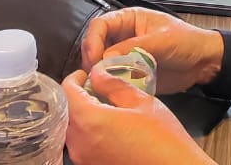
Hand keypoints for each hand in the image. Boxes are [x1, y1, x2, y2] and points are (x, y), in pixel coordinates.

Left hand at [63, 69, 213, 164]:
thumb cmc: (164, 138)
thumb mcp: (142, 102)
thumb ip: (113, 85)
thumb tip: (96, 74)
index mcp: (90, 121)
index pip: (67, 90)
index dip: (75, 78)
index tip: (85, 74)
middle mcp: (80, 143)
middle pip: (66, 111)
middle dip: (77, 97)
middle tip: (95, 89)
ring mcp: (84, 159)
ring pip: (72, 129)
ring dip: (82, 116)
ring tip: (104, 109)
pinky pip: (81, 145)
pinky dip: (89, 133)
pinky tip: (109, 130)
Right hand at [80, 7, 225, 91]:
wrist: (204, 63)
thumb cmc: (186, 42)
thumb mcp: (161, 41)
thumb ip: (133, 48)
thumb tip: (106, 59)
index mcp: (128, 19)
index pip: (100, 26)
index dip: (93, 41)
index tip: (94, 59)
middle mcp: (122, 37)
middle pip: (96, 45)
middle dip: (93, 60)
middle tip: (95, 75)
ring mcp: (125, 56)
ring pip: (101, 64)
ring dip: (99, 74)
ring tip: (101, 84)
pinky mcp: (130, 74)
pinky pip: (113, 78)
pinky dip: (109, 85)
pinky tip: (110, 91)